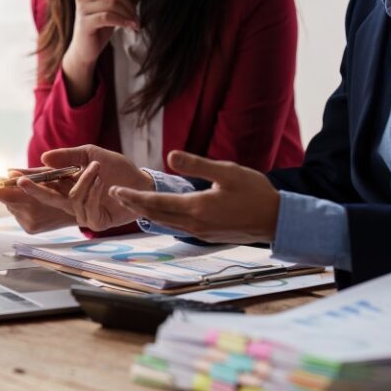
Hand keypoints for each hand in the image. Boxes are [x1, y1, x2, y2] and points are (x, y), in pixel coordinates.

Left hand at [0, 168, 76, 233]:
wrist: (85, 210)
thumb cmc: (68, 186)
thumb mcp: (50, 175)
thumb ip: (28, 174)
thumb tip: (7, 172)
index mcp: (33, 198)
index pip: (3, 192)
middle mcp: (29, 214)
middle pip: (4, 198)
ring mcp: (29, 224)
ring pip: (11, 205)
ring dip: (13, 196)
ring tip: (25, 190)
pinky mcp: (30, 230)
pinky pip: (17, 213)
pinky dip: (20, 205)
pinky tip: (32, 203)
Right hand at [17, 145, 153, 230]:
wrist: (141, 182)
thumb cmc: (116, 168)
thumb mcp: (90, 155)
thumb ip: (68, 157)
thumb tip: (43, 158)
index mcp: (66, 184)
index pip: (43, 182)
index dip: (28, 178)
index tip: (10, 173)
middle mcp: (71, 200)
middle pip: (47, 197)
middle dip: (33, 189)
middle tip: (19, 180)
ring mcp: (82, 213)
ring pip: (71, 199)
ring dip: (84, 181)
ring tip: (96, 167)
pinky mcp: (95, 222)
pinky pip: (87, 207)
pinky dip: (94, 192)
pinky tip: (102, 183)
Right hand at [62, 0, 147, 104]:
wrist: (85, 51)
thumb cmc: (100, 30)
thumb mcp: (112, 10)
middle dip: (131, 4)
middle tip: (137, 17)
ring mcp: (82, 8)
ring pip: (113, 3)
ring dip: (128, 14)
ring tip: (135, 24)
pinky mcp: (85, 22)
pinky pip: (108, 17)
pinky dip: (121, 21)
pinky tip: (129, 26)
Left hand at [109, 151, 280, 243]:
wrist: (276, 220)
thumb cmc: (255, 192)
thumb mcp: (226, 171)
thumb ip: (196, 164)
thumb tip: (170, 155)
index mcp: (196, 207)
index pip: (156, 203)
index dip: (133, 197)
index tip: (116, 190)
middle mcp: (194, 224)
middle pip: (155, 215)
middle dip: (134, 204)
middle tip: (114, 194)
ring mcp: (199, 232)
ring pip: (165, 223)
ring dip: (146, 213)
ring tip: (131, 203)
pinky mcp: (206, 235)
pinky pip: (176, 227)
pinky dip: (162, 219)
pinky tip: (157, 213)